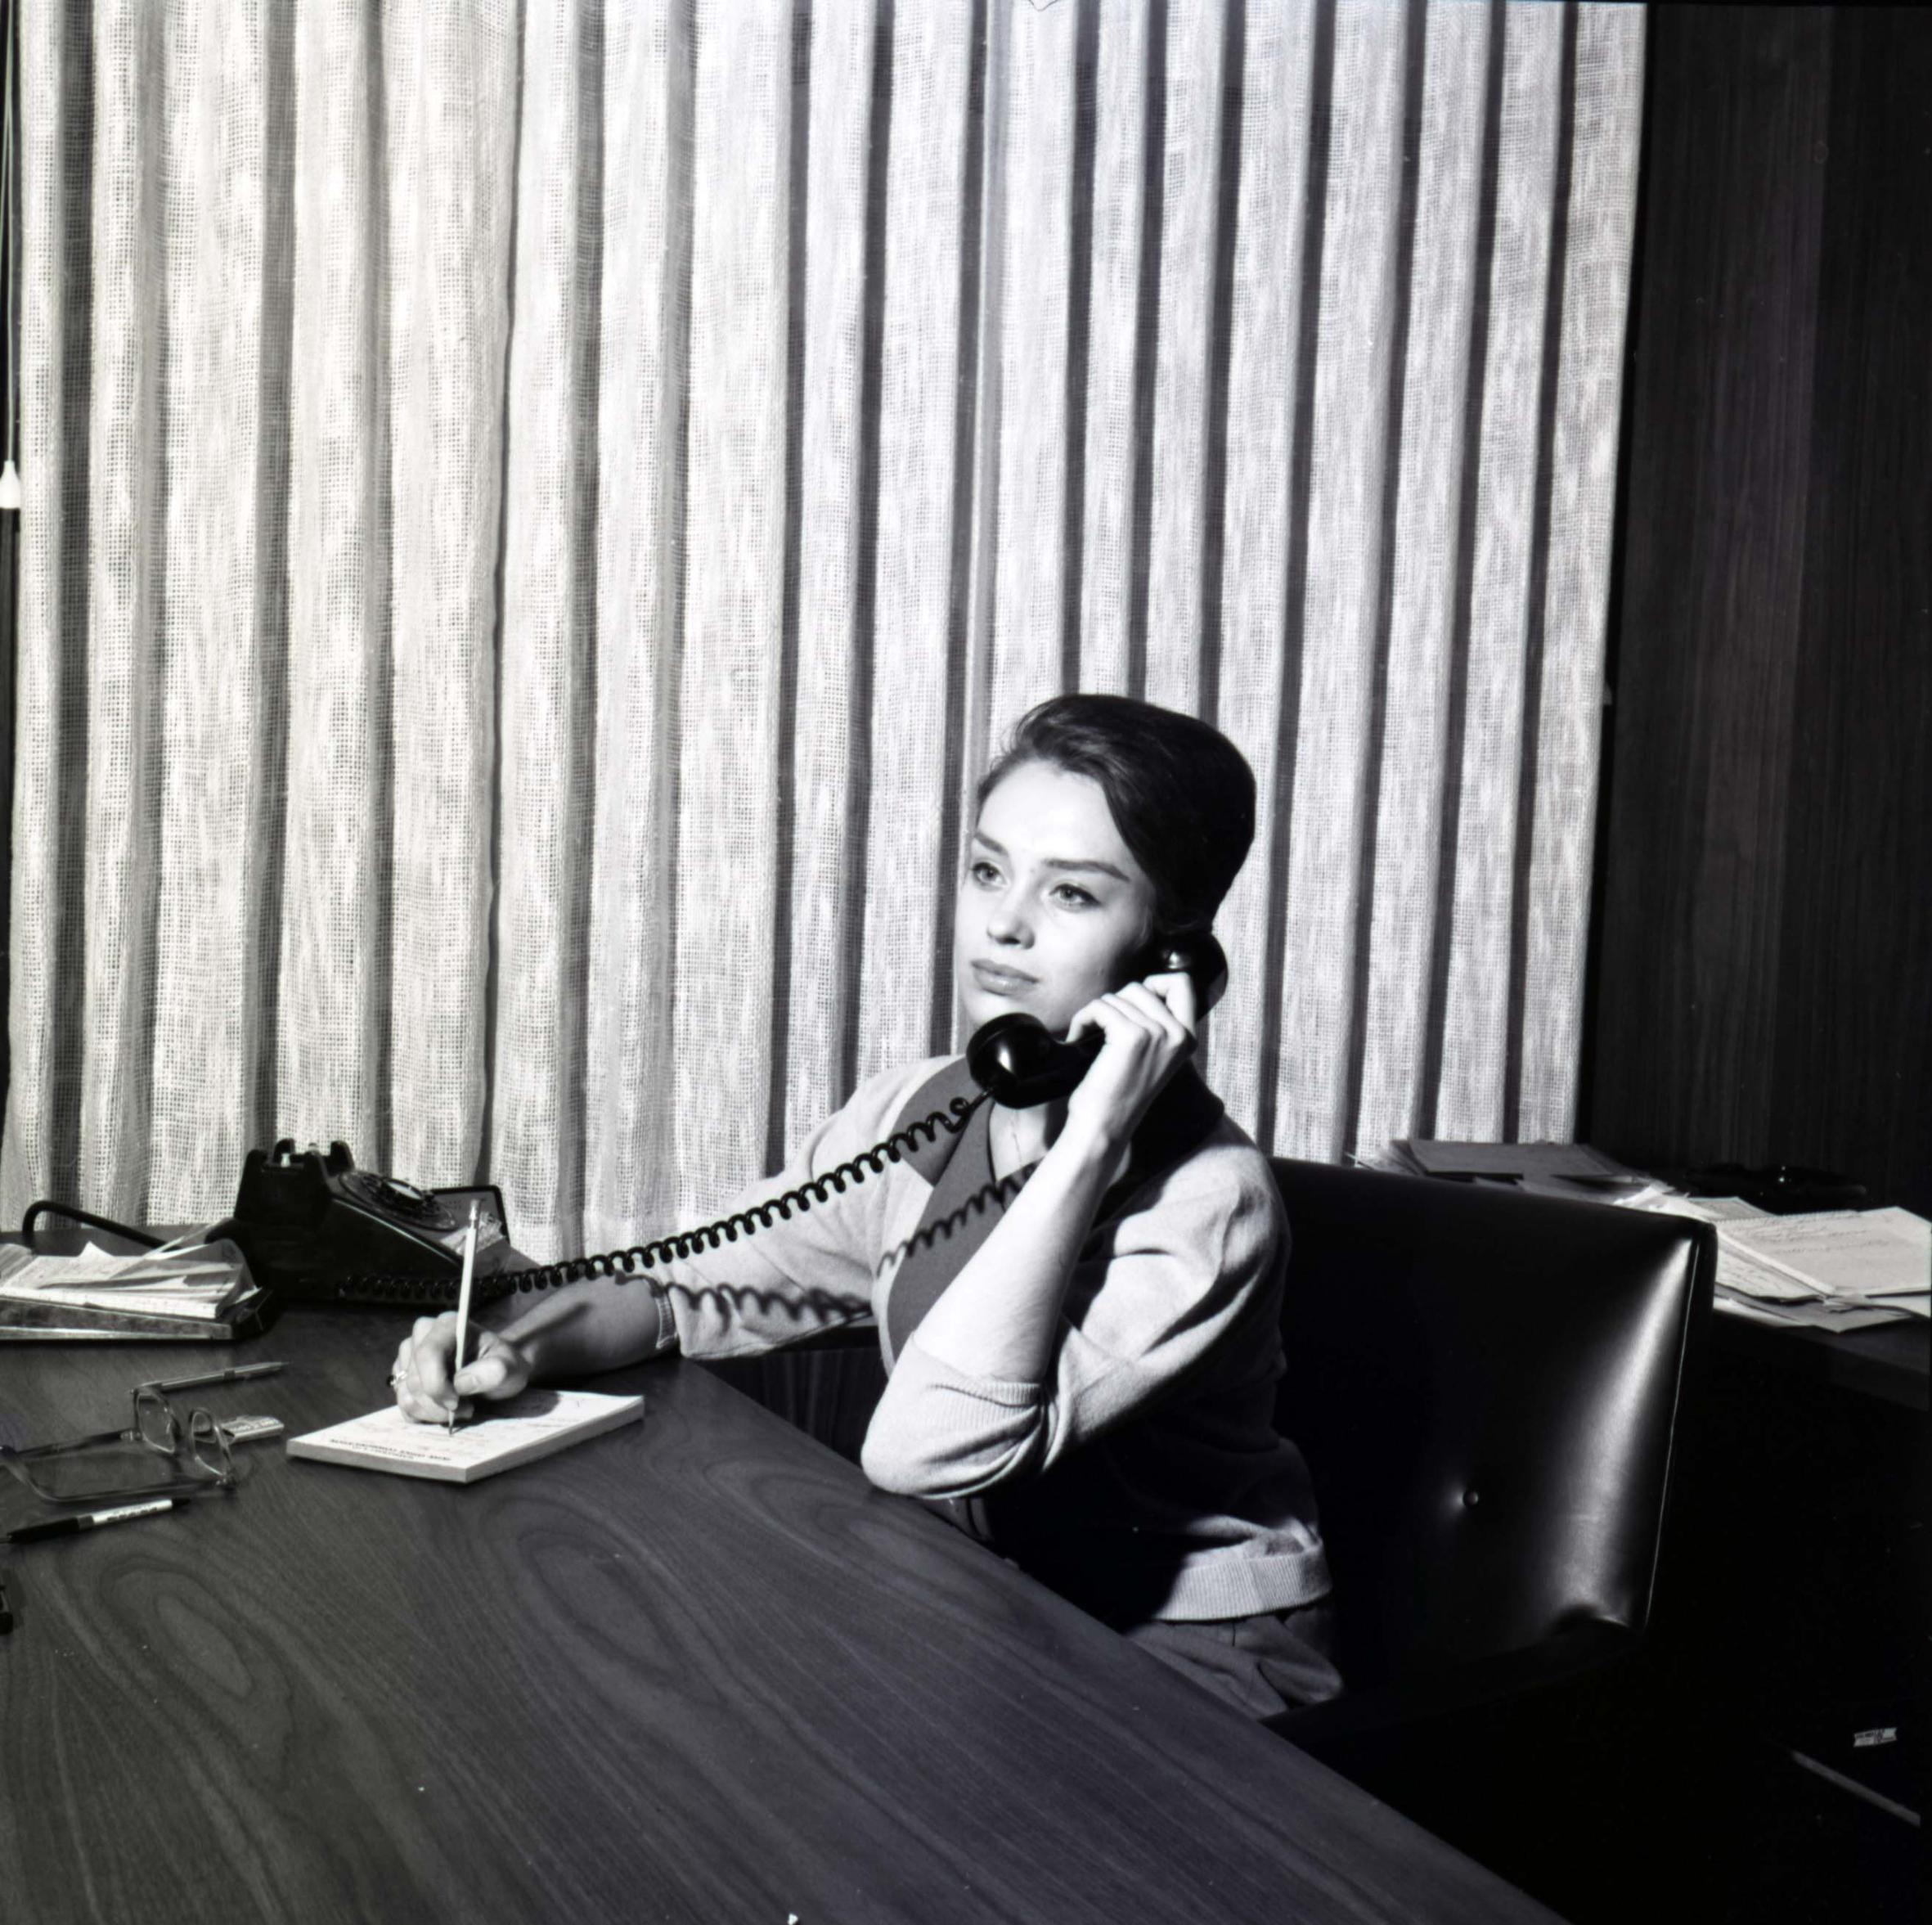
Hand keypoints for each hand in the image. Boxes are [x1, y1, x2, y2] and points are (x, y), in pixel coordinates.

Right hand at [390, 1314, 533, 1425]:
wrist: (496, 1372)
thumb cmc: (503, 1366)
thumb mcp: (511, 1369)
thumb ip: (494, 1372)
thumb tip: (461, 1383)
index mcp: (449, 1325)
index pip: (427, 1354)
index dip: (437, 1385)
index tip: (457, 1403)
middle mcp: (423, 1334)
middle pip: (415, 1379)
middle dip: (439, 1404)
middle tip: (466, 1409)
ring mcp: (409, 1354)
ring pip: (405, 1394)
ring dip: (431, 1411)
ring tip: (458, 1408)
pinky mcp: (403, 1374)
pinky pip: (401, 1403)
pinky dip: (421, 1414)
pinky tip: (442, 1410)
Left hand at [1061, 970, 1198, 1156]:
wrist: (1104, 1127)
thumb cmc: (1118, 1092)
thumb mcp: (1151, 1054)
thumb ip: (1155, 1023)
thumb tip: (1140, 988)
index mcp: (1188, 1038)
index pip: (1183, 983)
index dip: (1154, 983)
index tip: (1132, 1003)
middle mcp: (1179, 1034)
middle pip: (1140, 987)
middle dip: (1114, 1003)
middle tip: (1102, 1030)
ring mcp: (1158, 1034)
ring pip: (1117, 997)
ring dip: (1095, 1014)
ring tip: (1089, 1039)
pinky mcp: (1132, 1037)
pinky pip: (1100, 1007)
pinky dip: (1083, 1019)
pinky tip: (1078, 1039)